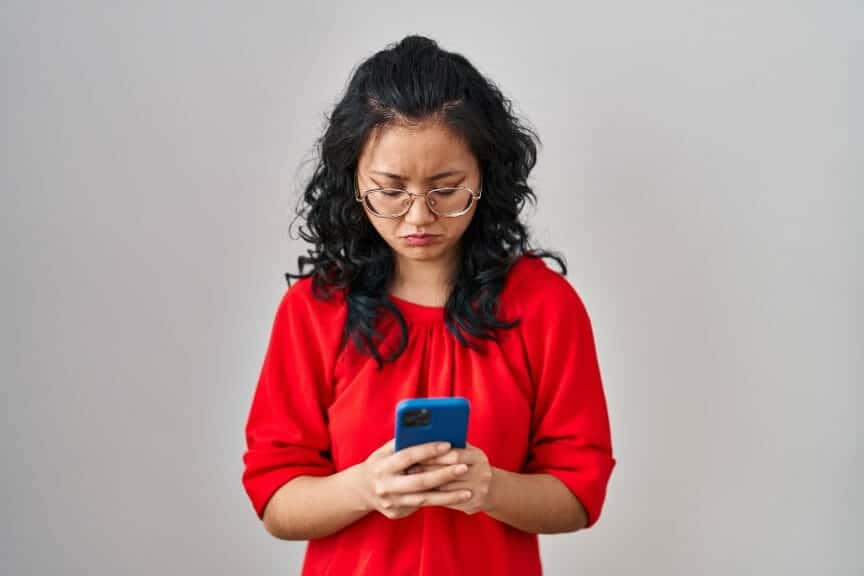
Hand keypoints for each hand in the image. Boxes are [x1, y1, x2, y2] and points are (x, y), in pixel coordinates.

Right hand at [355, 439, 473, 518]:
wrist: (361, 490)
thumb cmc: (380, 463)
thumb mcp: (384, 451)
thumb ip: (403, 442)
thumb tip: (428, 430)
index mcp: (382, 465)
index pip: (408, 456)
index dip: (428, 450)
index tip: (448, 444)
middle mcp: (386, 485)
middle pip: (419, 481)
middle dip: (444, 474)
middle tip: (464, 468)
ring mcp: (391, 502)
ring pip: (424, 499)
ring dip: (448, 496)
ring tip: (468, 491)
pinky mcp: (396, 513)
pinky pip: (421, 507)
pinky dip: (439, 502)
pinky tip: (455, 498)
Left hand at [419, 442, 492, 514]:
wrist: (492, 489)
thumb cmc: (472, 465)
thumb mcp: (468, 452)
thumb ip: (453, 445)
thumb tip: (427, 436)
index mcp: (479, 457)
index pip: (456, 455)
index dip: (436, 455)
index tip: (419, 455)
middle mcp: (482, 475)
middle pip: (450, 473)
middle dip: (429, 470)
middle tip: (410, 468)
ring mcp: (479, 491)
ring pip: (447, 489)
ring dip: (428, 484)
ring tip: (412, 480)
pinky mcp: (473, 505)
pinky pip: (449, 502)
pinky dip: (434, 496)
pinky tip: (422, 492)